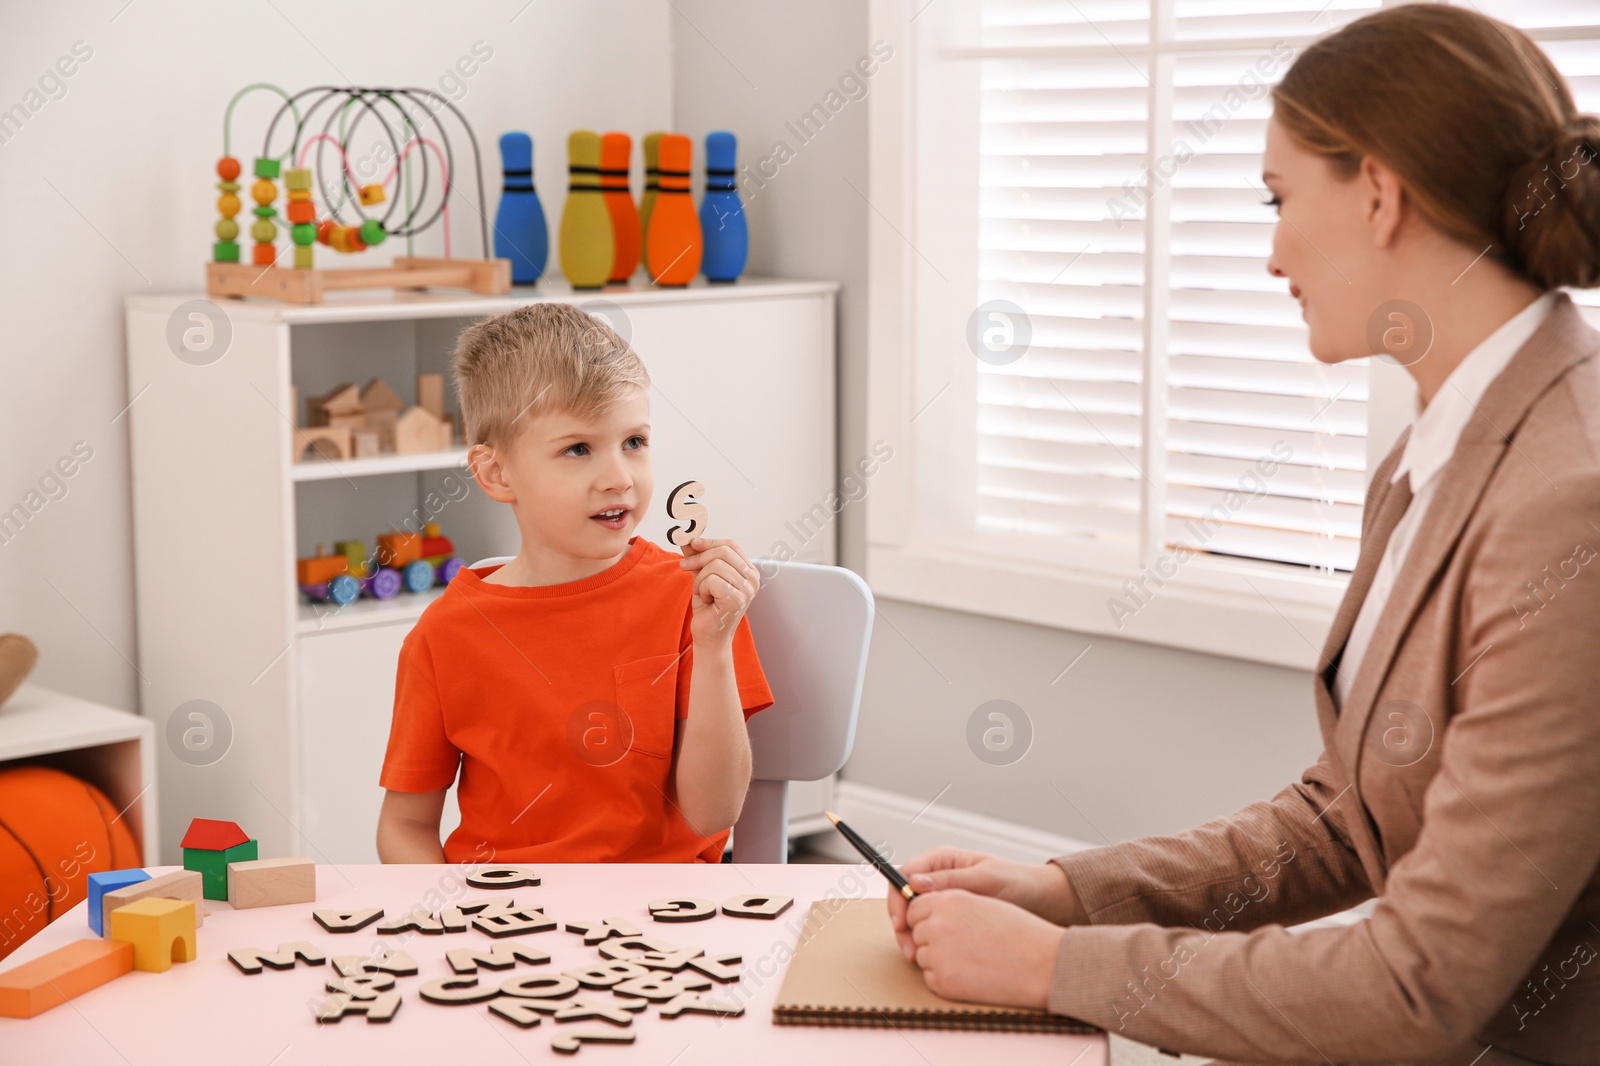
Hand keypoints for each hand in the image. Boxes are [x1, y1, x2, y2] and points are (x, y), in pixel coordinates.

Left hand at [679, 537, 759, 646]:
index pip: (731, 544)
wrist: (708, 636)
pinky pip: (712, 580)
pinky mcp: (737, 600)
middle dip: (698, 558)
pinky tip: (706, 601)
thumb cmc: (708, 608)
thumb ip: (697, 557)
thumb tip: (686, 537)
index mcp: (748, 570)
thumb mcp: (701, 576)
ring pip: (715, 565)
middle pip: (723, 551)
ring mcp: (748, 590)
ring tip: (702, 592)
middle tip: (684, 566)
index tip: (691, 543)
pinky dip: (702, 589)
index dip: (709, 541)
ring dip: (700, 579)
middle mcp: (753, 578)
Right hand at [887, 847, 1082, 959]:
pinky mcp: (953, 920)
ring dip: (912, 937)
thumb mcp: (986, 879)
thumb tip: (916, 883)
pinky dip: (927, 943)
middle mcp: (938, 880)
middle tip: (909, 948)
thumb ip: (951, 880)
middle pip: (905, 900)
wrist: (1045, 901)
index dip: (898, 899)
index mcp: (941, 861)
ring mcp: (945, 901)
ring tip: (918, 957)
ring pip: (915, 918)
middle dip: (903, 924)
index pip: (905, 876)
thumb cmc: (1019, 882)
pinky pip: (931, 930)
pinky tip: (931, 956)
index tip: (901, 922)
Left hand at [904, 889, 1064, 1008]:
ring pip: (923, 956)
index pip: (914, 907)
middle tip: (959, 944)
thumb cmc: (1019, 931)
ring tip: (971, 958)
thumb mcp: (983, 902)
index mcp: (947, 900)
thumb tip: (923, 906)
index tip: (934, 922)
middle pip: (917, 932)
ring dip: (939, 958)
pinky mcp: (942, 982)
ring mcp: (937, 955)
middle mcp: (937, 924)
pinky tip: (970, 973)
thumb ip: (950, 901)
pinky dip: (945, 977)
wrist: (1041, 963)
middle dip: (932, 938)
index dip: (924, 915)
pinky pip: (930, 978)